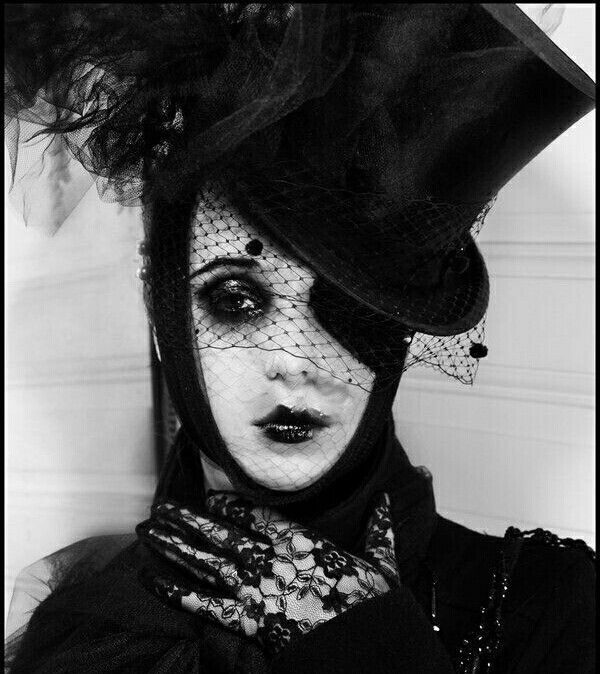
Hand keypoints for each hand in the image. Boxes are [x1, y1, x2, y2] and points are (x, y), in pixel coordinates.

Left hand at [137, 491, 398, 654]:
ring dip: (173, 544)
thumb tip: (390, 499)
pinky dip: (173, 590)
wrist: (369, 648)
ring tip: (146, 530)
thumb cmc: (374, 606)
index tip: (211, 498)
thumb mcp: (382, 563)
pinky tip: (150, 577)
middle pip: (221, 533)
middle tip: (160, 507)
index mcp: (301, 541)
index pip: (258, 515)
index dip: (230, 506)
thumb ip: (380, 529)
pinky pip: (202, 604)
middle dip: (188, 519)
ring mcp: (256, 589)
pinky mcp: (248, 620)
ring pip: (205, 560)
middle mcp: (272, 559)